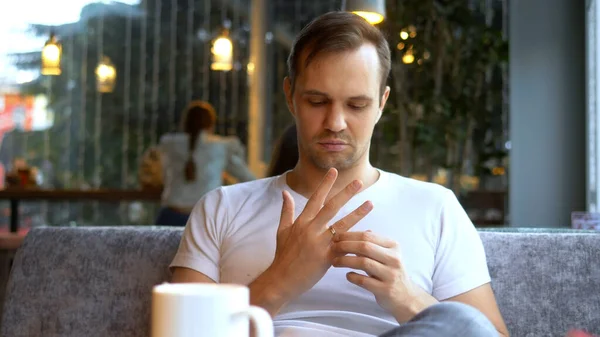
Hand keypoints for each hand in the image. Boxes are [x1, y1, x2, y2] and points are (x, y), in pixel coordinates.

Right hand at [263, 168, 373, 303]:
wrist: (281, 279)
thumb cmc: (282, 255)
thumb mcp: (282, 230)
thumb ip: (286, 211)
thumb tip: (285, 192)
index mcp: (301, 222)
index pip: (315, 198)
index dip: (325, 184)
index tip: (334, 171)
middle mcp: (310, 229)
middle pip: (331, 207)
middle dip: (346, 193)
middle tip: (359, 182)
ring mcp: (319, 243)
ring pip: (341, 225)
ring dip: (357, 213)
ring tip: (370, 203)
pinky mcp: (326, 257)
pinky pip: (345, 246)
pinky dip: (357, 239)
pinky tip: (369, 233)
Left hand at [331, 231, 436, 322]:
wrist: (405, 297)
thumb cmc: (390, 272)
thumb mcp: (386, 255)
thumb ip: (373, 243)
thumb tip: (356, 231)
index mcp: (393, 246)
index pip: (367, 236)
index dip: (349, 235)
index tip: (335, 237)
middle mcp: (394, 258)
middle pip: (365, 246)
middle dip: (345, 246)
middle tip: (332, 248)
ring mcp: (390, 275)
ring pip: (363, 262)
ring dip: (345, 261)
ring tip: (334, 262)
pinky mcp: (385, 290)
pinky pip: (364, 281)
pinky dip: (352, 277)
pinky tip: (347, 275)